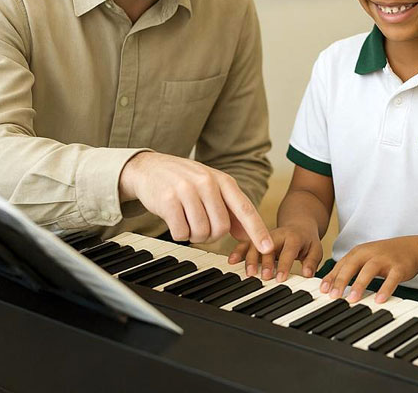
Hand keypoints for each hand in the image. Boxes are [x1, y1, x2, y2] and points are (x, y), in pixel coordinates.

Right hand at [118, 151, 271, 250]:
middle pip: (221, 227)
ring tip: (187, 220)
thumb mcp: (212, 188)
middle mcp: (208, 183)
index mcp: (224, 181)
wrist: (149, 168)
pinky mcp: (167, 200)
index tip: (268, 248)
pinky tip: (174, 219)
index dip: (257, 231)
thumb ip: (230, 210)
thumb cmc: (185, 181)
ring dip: (194, 235)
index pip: (245, 209)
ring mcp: (187, 190)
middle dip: (212, 235)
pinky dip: (179, 233)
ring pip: (201, 232)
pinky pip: (181, 233)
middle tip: (201, 226)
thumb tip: (245, 235)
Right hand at [228, 222, 321, 281]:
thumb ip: (312, 261)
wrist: (298, 225)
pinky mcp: (256, 238)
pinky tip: (232, 261)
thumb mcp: (316, 249)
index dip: (284, 264)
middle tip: (265, 277)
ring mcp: (265, 236)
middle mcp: (277, 235)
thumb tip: (307, 274)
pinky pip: (245, 243)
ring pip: (255, 245)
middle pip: (269, 247)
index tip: (280, 278)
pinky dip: (238, 251)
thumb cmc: (307, 241)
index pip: (289, 250)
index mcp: (294, 237)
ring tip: (249, 273)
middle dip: (266, 262)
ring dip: (251, 259)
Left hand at [319, 237, 417, 303]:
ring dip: (360, 284)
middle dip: (341, 280)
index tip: (323, 291)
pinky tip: (379, 300)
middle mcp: (370, 253)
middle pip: (352, 265)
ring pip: (369, 270)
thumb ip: (347, 270)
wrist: (412, 248)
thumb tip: (327, 287)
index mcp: (359, 252)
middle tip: (333, 296)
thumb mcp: (364, 258)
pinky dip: (385, 289)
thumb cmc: (384, 256)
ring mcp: (385, 259)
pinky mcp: (399, 267)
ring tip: (352, 299)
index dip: (331, 277)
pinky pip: (391, 279)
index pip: (341, 265)